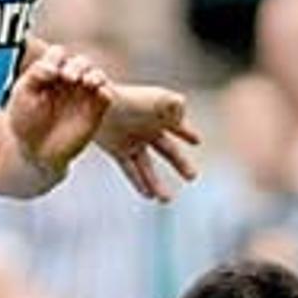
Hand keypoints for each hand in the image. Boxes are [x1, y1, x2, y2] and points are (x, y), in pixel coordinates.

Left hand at [8, 44, 113, 182]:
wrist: (36, 151)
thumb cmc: (26, 122)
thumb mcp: (22, 96)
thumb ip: (35, 75)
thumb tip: (53, 67)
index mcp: (50, 72)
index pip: (58, 55)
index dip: (56, 59)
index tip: (50, 73)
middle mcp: (69, 79)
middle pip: (80, 61)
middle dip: (76, 66)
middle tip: (69, 78)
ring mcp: (83, 93)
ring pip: (96, 74)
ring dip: (94, 74)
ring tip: (88, 82)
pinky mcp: (96, 109)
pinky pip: (107, 94)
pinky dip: (106, 91)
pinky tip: (99, 92)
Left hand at [95, 83, 199, 201]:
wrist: (100, 102)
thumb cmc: (131, 98)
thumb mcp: (159, 99)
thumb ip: (176, 105)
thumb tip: (182, 115)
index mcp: (157, 116)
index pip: (177, 127)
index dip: (187, 133)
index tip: (197, 141)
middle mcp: (146, 131)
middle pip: (167, 151)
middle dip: (181, 164)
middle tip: (192, 177)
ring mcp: (131, 142)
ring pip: (147, 167)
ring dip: (156, 183)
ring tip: (165, 200)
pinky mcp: (117, 150)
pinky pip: (129, 170)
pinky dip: (138, 183)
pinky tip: (147, 195)